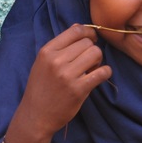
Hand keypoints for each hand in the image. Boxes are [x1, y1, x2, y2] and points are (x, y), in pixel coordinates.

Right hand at [14, 24, 111, 140]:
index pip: (75, 31)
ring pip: (96, 54)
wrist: (36, 115)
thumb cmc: (40, 88)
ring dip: (98, 61)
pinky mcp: (78, 89)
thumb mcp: (43, 62)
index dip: (88, 33)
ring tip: (91, 69)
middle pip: (87, 43)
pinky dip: (105, 72)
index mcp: (47, 51)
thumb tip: (78, 26)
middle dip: (92, 49)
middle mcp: (56, 61)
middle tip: (88, 61)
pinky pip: (102, 72)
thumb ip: (59, 45)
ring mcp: (67, 75)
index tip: (91, 40)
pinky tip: (99, 76)